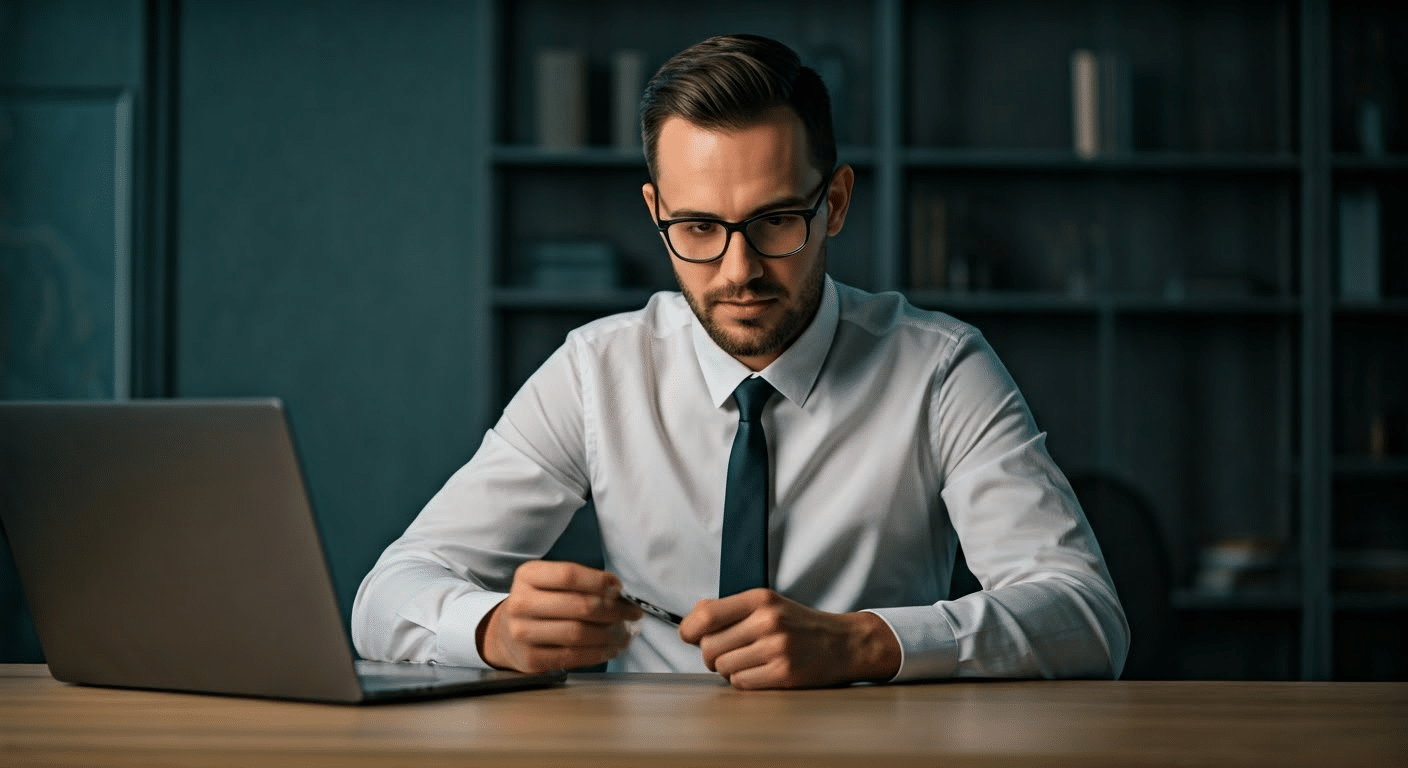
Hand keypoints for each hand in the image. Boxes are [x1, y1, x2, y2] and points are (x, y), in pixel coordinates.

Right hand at [478, 560, 642, 672]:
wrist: (507, 634)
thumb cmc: (541, 603)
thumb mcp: (550, 583)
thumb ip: (580, 584)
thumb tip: (619, 595)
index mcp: (527, 576)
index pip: (569, 575)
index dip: (600, 581)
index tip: (620, 588)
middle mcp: (520, 603)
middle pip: (579, 606)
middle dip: (614, 610)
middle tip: (633, 613)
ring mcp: (522, 633)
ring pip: (579, 633)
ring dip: (610, 634)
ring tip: (626, 633)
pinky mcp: (530, 659)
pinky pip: (573, 656)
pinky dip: (598, 653)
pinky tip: (610, 648)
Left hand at [678, 589, 900, 689]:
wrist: (844, 643)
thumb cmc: (800, 625)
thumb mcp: (768, 604)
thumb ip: (730, 609)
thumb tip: (691, 621)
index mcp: (760, 599)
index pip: (705, 614)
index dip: (689, 629)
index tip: (690, 636)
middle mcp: (767, 621)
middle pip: (709, 647)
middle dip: (710, 655)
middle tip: (725, 653)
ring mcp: (776, 648)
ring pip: (723, 668)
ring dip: (727, 669)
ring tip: (746, 661)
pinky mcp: (784, 673)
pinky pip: (741, 683)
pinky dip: (743, 681)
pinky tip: (758, 672)